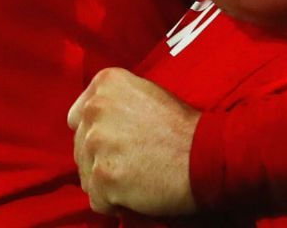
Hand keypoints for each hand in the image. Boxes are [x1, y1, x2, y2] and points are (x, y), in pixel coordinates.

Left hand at [69, 68, 201, 215]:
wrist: (208, 153)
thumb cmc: (184, 127)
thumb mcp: (148, 94)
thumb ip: (115, 104)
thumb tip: (92, 125)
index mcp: (107, 83)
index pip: (78, 115)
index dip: (97, 131)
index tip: (118, 139)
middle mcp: (95, 109)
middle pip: (81, 146)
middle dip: (102, 157)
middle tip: (136, 158)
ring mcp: (96, 144)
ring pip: (86, 174)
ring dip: (107, 179)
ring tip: (139, 173)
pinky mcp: (102, 178)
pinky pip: (97, 199)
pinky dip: (115, 201)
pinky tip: (138, 189)